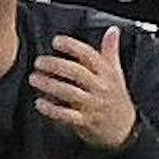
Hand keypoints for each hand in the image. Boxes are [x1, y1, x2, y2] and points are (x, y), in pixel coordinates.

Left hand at [29, 27, 136, 150]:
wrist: (124, 129)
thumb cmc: (116, 98)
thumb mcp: (116, 73)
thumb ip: (110, 50)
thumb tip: (113, 30)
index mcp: (106, 73)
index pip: (89, 56)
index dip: (72, 46)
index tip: (56, 41)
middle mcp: (99, 88)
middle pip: (77, 73)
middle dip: (55, 65)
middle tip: (39, 61)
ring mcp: (91, 105)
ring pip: (69, 93)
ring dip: (49, 85)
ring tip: (34, 78)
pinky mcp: (84, 122)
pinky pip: (66, 115)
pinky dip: (52, 109)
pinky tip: (39, 102)